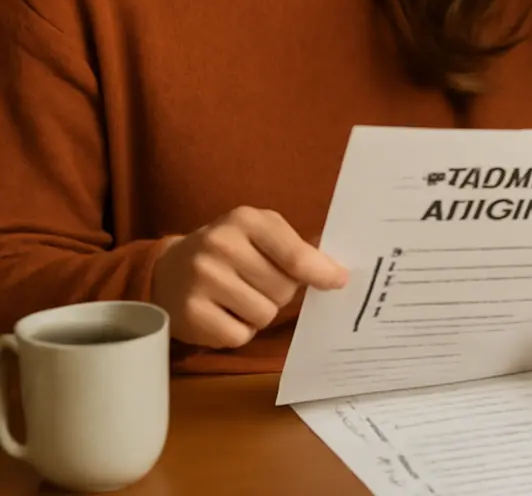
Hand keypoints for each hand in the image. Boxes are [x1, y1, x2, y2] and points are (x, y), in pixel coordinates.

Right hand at [151, 206, 346, 347]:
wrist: (168, 269)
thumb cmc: (230, 250)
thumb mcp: (261, 234)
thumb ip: (297, 248)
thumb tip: (336, 269)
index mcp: (247, 220)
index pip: (295, 255)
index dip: (321, 272)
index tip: (339, 281)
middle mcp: (222, 244)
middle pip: (283, 290)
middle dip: (280, 294)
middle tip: (260, 284)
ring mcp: (203, 278)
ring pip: (264, 315)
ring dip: (260, 314)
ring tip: (240, 297)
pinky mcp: (191, 312)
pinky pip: (239, 336)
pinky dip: (239, 331)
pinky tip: (223, 313)